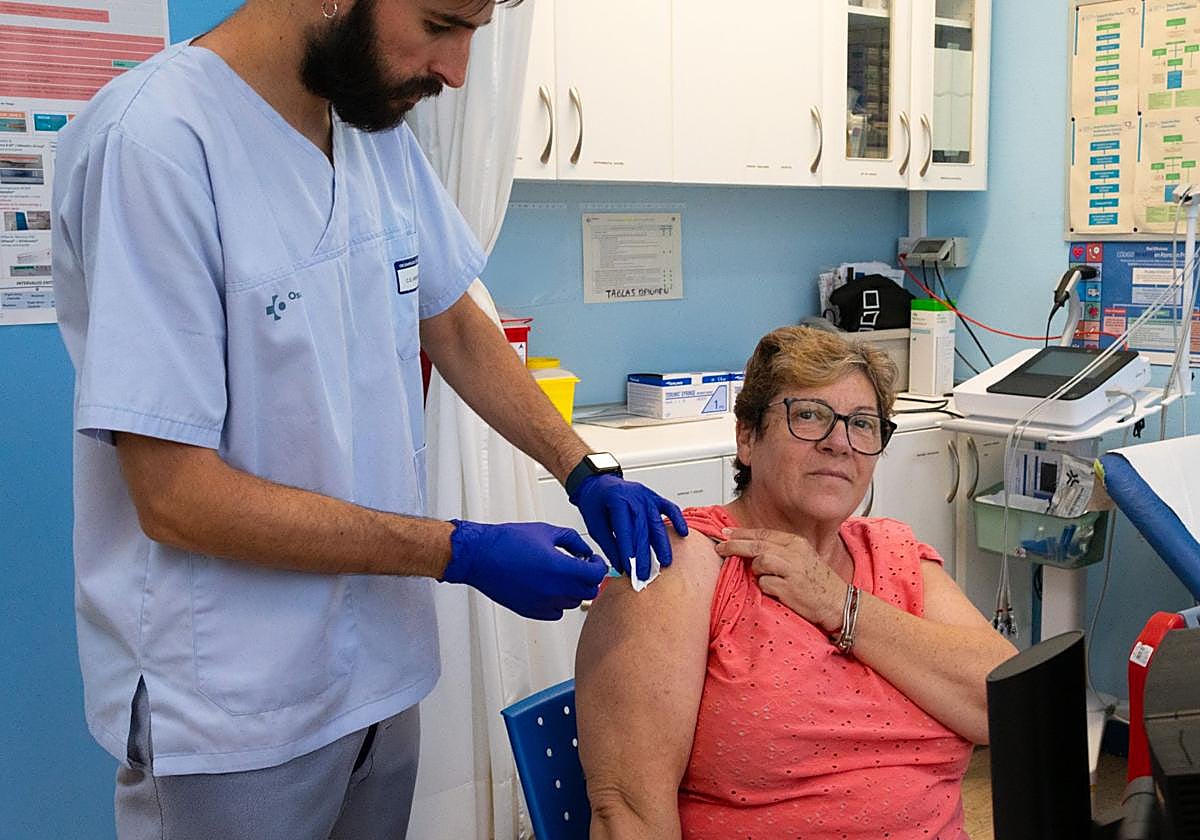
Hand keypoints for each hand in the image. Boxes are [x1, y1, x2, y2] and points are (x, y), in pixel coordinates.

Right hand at [442, 520, 607, 619]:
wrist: (480, 556)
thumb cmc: (507, 541)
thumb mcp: (546, 531)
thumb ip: (573, 541)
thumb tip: (585, 551)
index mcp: (560, 568)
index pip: (596, 574)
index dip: (599, 565)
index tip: (593, 560)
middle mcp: (554, 589)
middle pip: (589, 591)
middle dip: (589, 578)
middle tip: (581, 567)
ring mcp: (543, 603)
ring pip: (574, 603)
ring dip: (574, 590)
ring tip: (563, 576)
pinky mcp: (531, 611)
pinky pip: (557, 612)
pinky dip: (558, 602)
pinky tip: (550, 588)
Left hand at [568, 474, 688, 580]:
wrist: (600, 483)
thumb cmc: (595, 502)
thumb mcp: (594, 523)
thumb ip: (608, 544)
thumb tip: (620, 565)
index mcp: (616, 500)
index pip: (625, 530)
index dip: (628, 551)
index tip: (629, 569)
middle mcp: (634, 497)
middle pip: (642, 529)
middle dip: (645, 554)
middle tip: (645, 574)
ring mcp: (646, 496)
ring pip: (657, 522)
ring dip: (662, 544)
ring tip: (665, 562)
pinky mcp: (655, 498)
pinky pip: (670, 508)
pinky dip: (678, 520)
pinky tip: (683, 533)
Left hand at [716, 528, 844, 631]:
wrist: (839, 603)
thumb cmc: (819, 584)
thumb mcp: (802, 559)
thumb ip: (780, 552)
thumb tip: (752, 550)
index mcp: (796, 543)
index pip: (763, 534)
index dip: (741, 533)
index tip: (725, 533)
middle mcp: (794, 553)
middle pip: (756, 545)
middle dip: (734, 545)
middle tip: (719, 547)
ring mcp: (791, 570)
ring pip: (759, 562)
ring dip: (757, 571)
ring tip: (769, 579)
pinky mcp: (789, 588)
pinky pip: (765, 584)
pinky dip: (766, 587)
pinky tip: (778, 592)